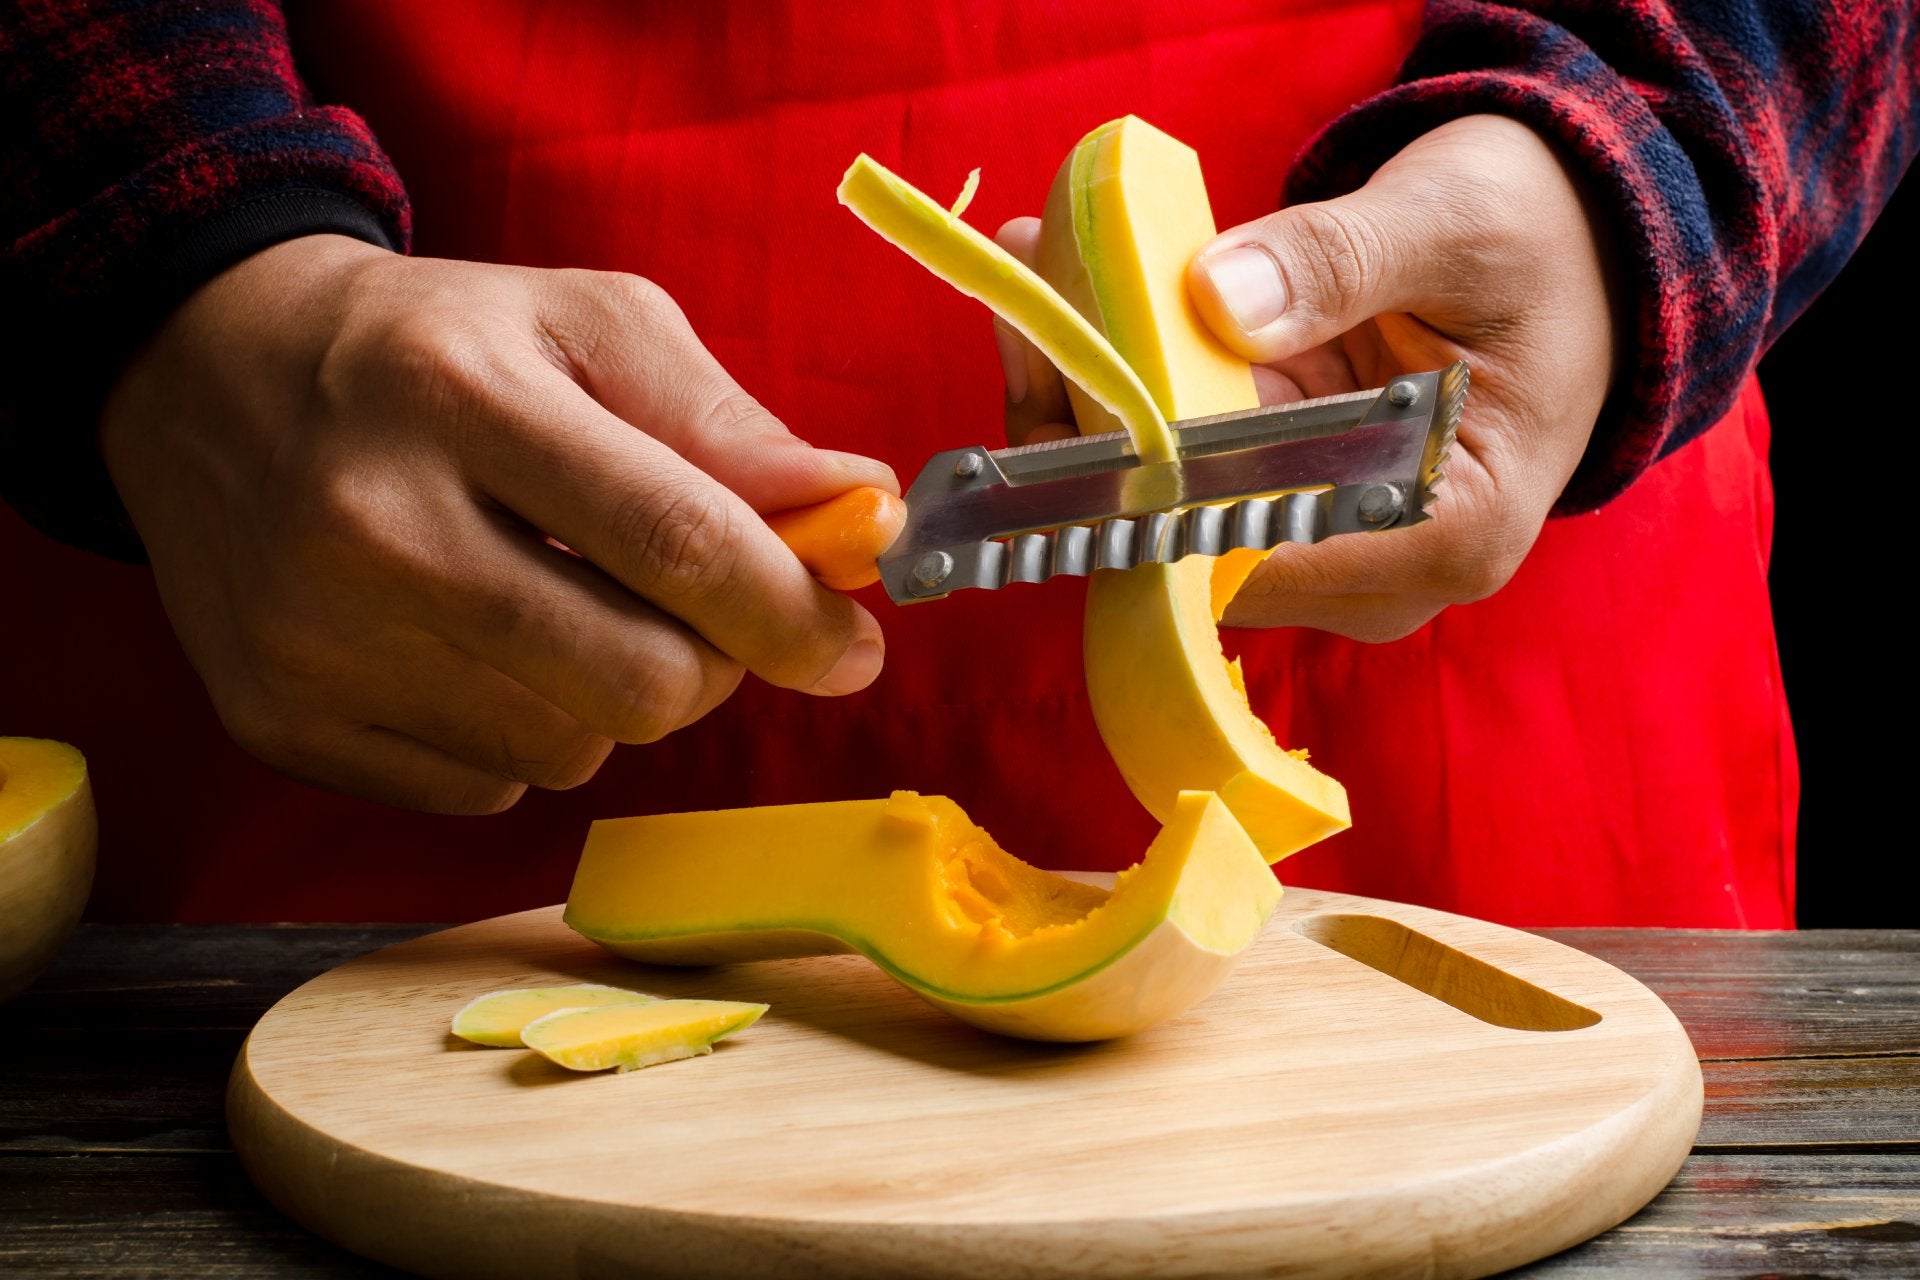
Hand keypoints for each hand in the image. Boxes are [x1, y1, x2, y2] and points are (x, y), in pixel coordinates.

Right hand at [101, 235, 896, 812]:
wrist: (207, 374)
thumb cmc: (437, 345)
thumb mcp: (587, 324)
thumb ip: (729, 424)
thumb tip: (859, 516)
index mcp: (460, 393)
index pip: (676, 540)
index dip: (791, 612)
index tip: (851, 646)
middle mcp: (372, 522)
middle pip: (637, 682)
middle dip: (712, 666)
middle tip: (696, 614)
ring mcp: (314, 638)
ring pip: (570, 751)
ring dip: (611, 699)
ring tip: (561, 606)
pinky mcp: (279, 718)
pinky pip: (486, 790)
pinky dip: (522, 734)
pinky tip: (477, 648)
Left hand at [996, 114, 1620, 639]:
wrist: (1576, 250)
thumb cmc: (1542, 241)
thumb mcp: (1454, 222)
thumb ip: (1336, 261)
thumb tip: (1212, 302)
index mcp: (1446, 531)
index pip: (1255, 557)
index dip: (1145, 487)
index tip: (1069, 380)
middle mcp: (1377, 570)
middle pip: (1192, 545)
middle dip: (1095, 437)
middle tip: (1033, 315)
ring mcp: (1323, 543)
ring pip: (1167, 511)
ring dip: (1091, 409)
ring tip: (1046, 286)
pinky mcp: (1284, 499)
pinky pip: (1179, 470)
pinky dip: (1123, 397)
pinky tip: (1078, 307)